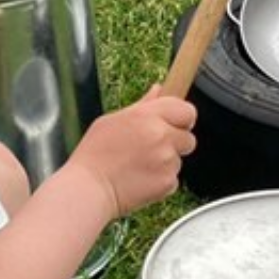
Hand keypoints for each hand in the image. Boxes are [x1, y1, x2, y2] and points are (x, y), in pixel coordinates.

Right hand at [68, 85, 197, 216]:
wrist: (89, 188)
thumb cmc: (95, 154)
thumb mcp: (112, 120)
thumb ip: (142, 105)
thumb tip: (158, 90)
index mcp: (148, 116)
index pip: (187, 110)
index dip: (183, 118)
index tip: (176, 124)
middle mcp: (161, 136)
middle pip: (189, 137)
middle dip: (176, 143)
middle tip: (153, 149)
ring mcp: (167, 160)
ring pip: (179, 160)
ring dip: (166, 162)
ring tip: (139, 166)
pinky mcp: (167, 182)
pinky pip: (173, 179)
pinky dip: (161, 180)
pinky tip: (140, 179)